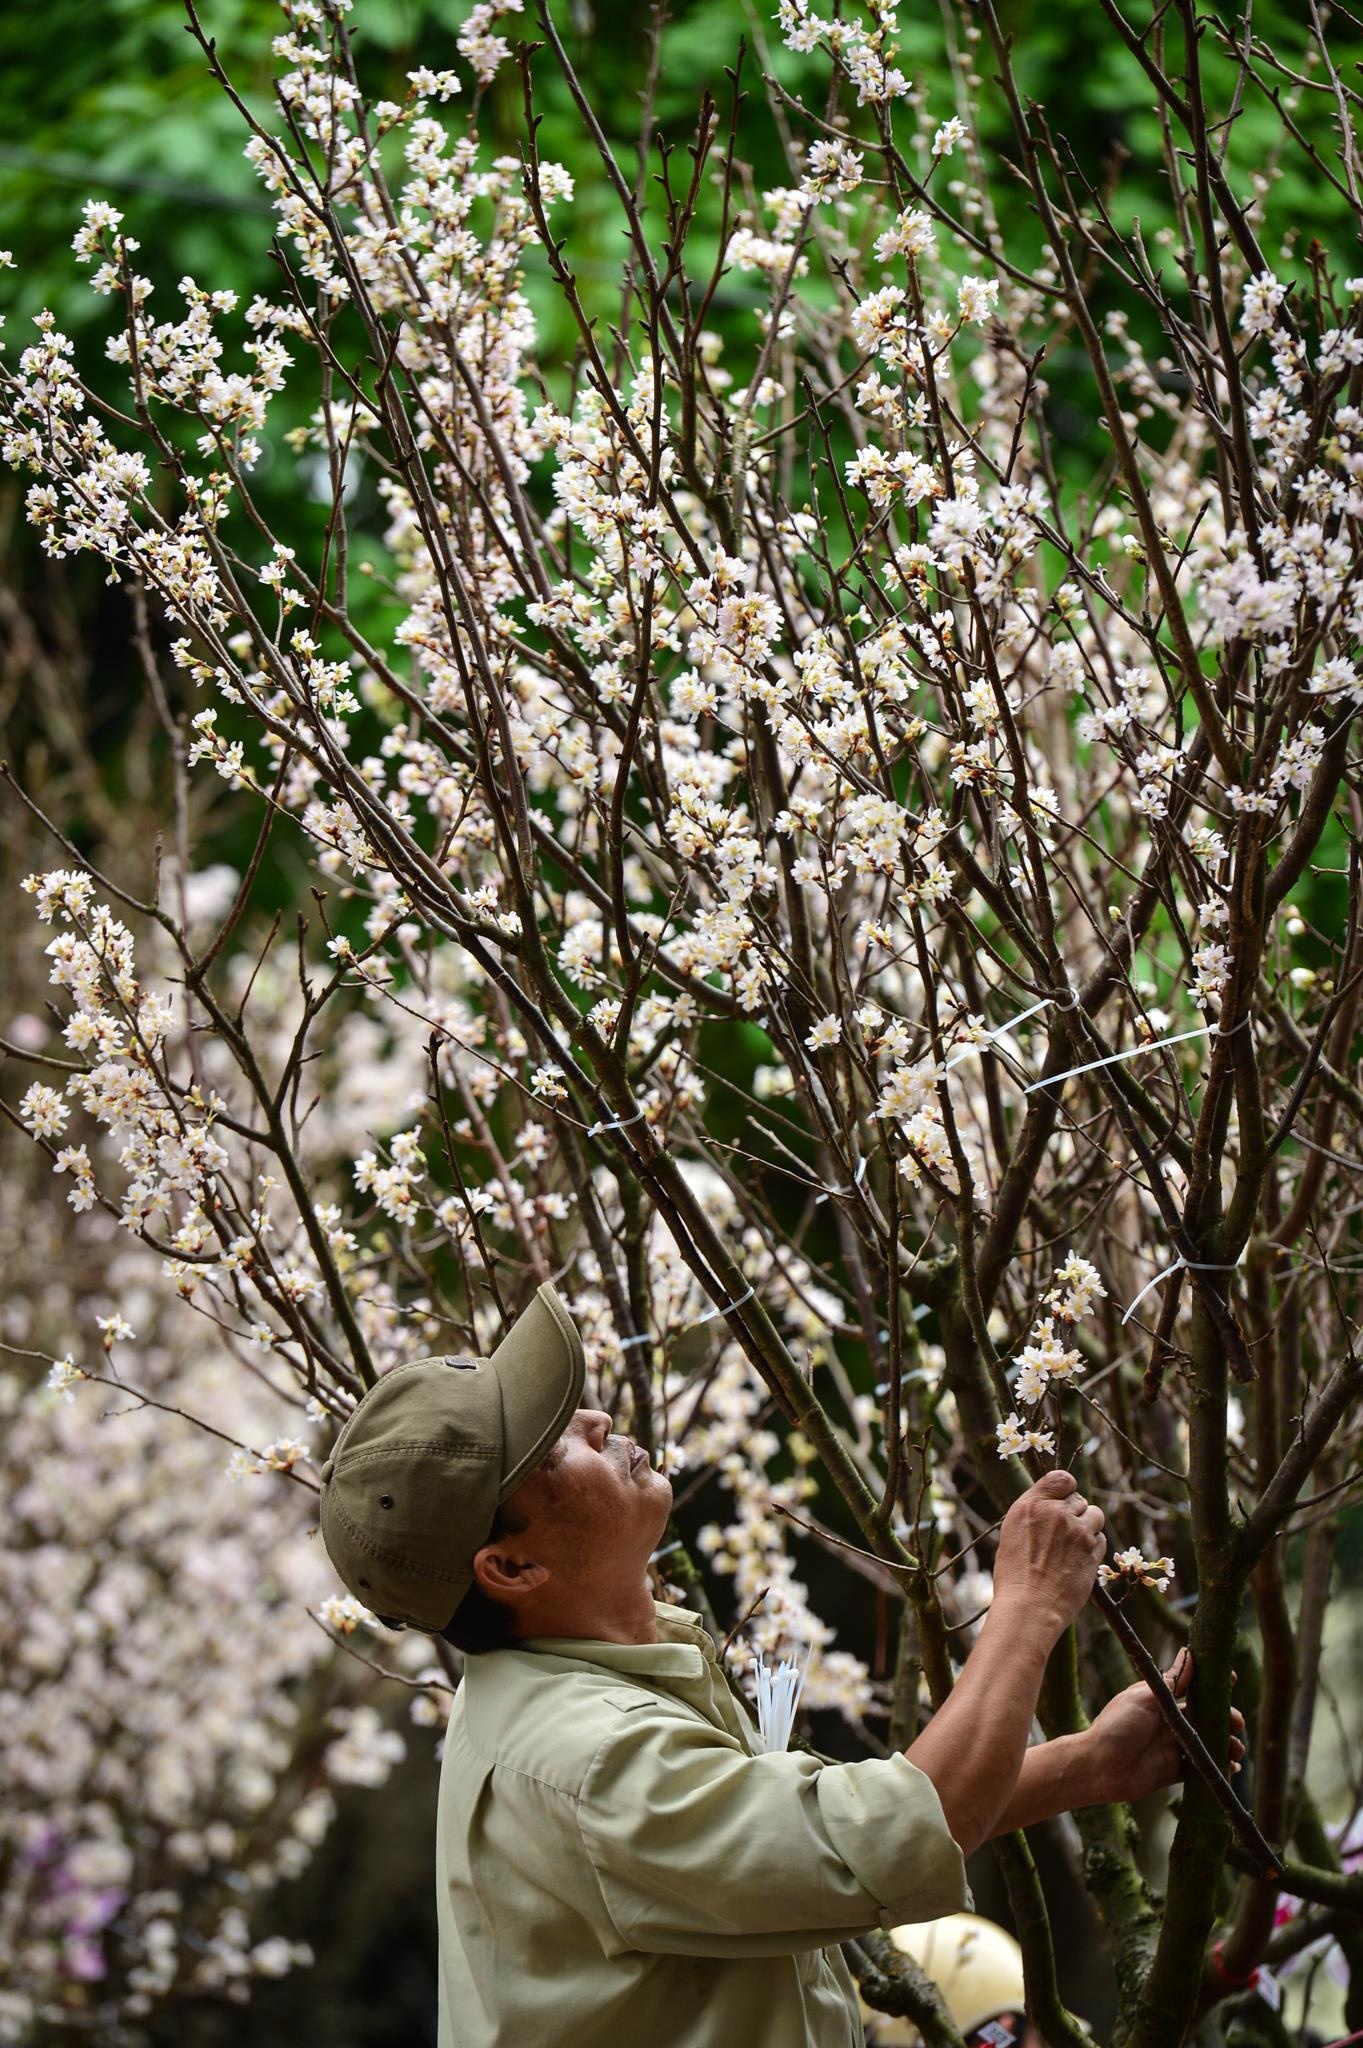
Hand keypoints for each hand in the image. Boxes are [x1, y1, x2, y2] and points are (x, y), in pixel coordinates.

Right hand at [993, 1470, 1105, 1641]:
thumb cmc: (1014, 1577)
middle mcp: (1055, 1513)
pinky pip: (1101, 1538)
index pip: (1061, 1478)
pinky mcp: (1093, 1552)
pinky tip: (1080, 1559)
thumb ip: (1034, 1514)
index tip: (1063, 1500)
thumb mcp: (1013, 1534)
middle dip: (1074, 1512)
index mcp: (1031, 1505)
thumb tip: (1050, 1505)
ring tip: (1075, 1544)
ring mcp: (1077, 1532)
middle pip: (1079, 1498)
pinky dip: (1094, 1545)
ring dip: (1088, 1526)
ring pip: (1095, 1515)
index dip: (1066, 1489)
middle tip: (1064, 1533)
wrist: (1029, 1608)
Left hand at [1087, 1650, 1247, 1803]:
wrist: (1099, 1767)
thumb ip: (1171, 1681)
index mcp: (1162, 1700)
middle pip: (1206, 1717)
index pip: (1193, 1688)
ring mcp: (1173, 1746)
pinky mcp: (1174, 1770)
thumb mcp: (1145, 1697)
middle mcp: (1170, 1721)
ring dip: (1226, 1744)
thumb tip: (1189, 1652)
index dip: (1213, 1685)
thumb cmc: (1117, 1726)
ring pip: (1208, 1743)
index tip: (1233, 1679)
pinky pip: (1201, 1768)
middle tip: (1237, 1723)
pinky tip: (1232, 1768)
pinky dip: (1218, 1767)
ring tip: (1237, 1749)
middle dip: (1226, 1718)